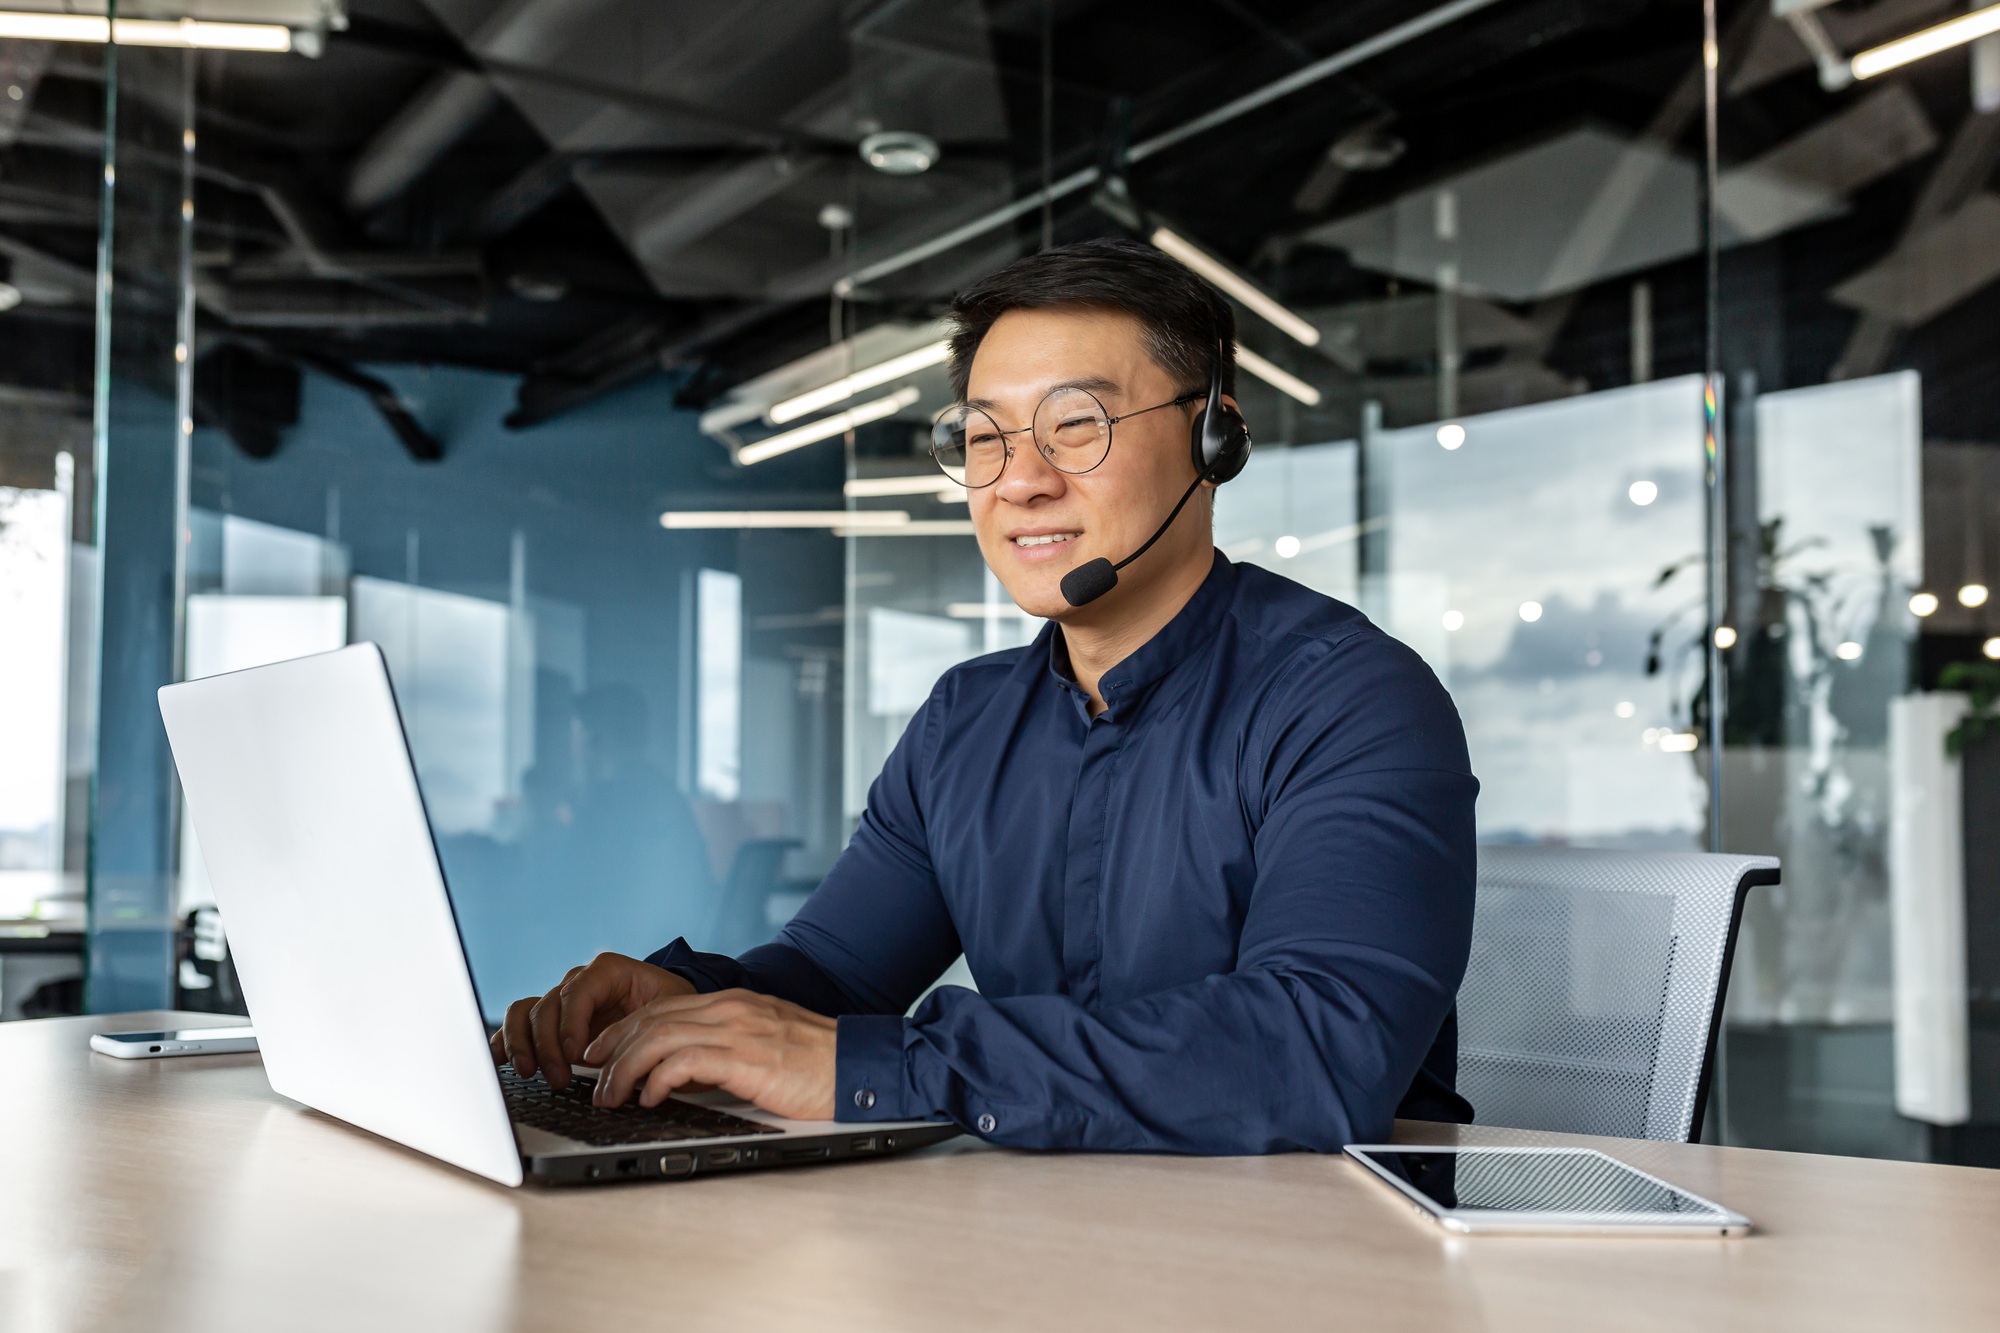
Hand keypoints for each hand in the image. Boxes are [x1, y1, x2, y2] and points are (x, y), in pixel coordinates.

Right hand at [491, 952, 695, 1088]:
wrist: (669, 1011)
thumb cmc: (671, 1009)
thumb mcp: (669, 1011)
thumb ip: (645, 1029)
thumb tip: (620, 1060)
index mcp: (608, 971)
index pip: (577, 992)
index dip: (570, 1023)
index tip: (574, 1054)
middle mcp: (579, 982)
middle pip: (547, 1006)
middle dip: (548, 1046)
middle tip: (558, 1078)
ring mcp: (561, 1000)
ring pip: (525, 1012)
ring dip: (522, 1044)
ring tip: (529, 1072)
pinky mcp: (552, 1021)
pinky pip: (519, 1022)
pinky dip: (506, 1039)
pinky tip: (500, 1059)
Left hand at [582, 989, 836, 1121]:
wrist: (859, 1066)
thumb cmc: (818, 1064)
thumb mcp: (766, 1044)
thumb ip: (728, 1047)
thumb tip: (687, 1071)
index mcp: (735, 1004)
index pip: (663, 1007)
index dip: (624, 1029)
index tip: (601, 1052)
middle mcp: (732, 1010)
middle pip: (652, 1019)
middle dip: (613, 1050)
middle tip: (593, 1079)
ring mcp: (739, 1030)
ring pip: (659, 1038)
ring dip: (625, 1069)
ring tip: (611, 1096)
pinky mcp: (746, 1058)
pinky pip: (684, 1063)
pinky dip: (657, 1079)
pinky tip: (649, 1098)